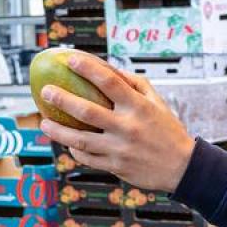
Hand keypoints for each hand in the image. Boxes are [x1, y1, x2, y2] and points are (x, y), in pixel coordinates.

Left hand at [37, 54, 195, 191]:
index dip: (87, 68)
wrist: (183, 167)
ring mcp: (120, 149)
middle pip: (86, 110)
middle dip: (61, 99)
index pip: (108, 82)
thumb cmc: (168, 130)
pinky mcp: (116, 167)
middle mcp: (127, 127)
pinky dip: (74, 149)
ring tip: (43, 123)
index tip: (70, 59)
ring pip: (80, 139)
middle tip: (46, 91)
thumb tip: (107, 69)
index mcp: (138, 106)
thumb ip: (133, 84)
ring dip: (58, 131)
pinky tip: (66, 142)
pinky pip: (87, 158)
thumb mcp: (157, 101)